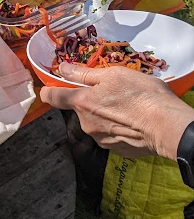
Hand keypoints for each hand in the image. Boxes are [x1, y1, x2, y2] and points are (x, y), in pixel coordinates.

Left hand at [40, 64, 193, 159]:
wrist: (168, 127)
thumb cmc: (142, 96)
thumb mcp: (113, 75)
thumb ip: (84, 74)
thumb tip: (63, 69)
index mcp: (82, 103)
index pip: (52, 97)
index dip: (50, 90)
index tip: (52, 86)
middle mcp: (86, 124)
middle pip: (80, 109)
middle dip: (92, 101)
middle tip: (113, 93)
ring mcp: (101, 139)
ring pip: (96, 122)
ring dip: (106, 115)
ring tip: (128, 108)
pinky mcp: (116, 150)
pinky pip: (110, 134)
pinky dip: (118, 127)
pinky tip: (133, 122)